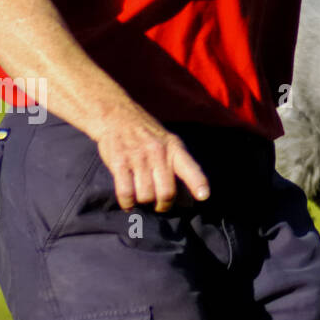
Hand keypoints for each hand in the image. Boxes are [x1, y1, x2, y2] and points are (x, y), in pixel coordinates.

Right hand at [89, 106, 209, 211]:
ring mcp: (137, 157)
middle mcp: (158, 152)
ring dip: (144, 203)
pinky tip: (128, 203)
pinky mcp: (118, 162)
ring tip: (142, 199)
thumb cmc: (146, 134)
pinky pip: (126, 193)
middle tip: (160, 206)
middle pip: (167, 192)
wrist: (115, 114)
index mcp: (174, 148)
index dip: (198, 183)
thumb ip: (179, 168)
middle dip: (164, 206)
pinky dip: (128, 203)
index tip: (203, 196)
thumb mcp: (167, 143)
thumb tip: (188, 202)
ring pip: (146, 196)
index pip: (190, 167)